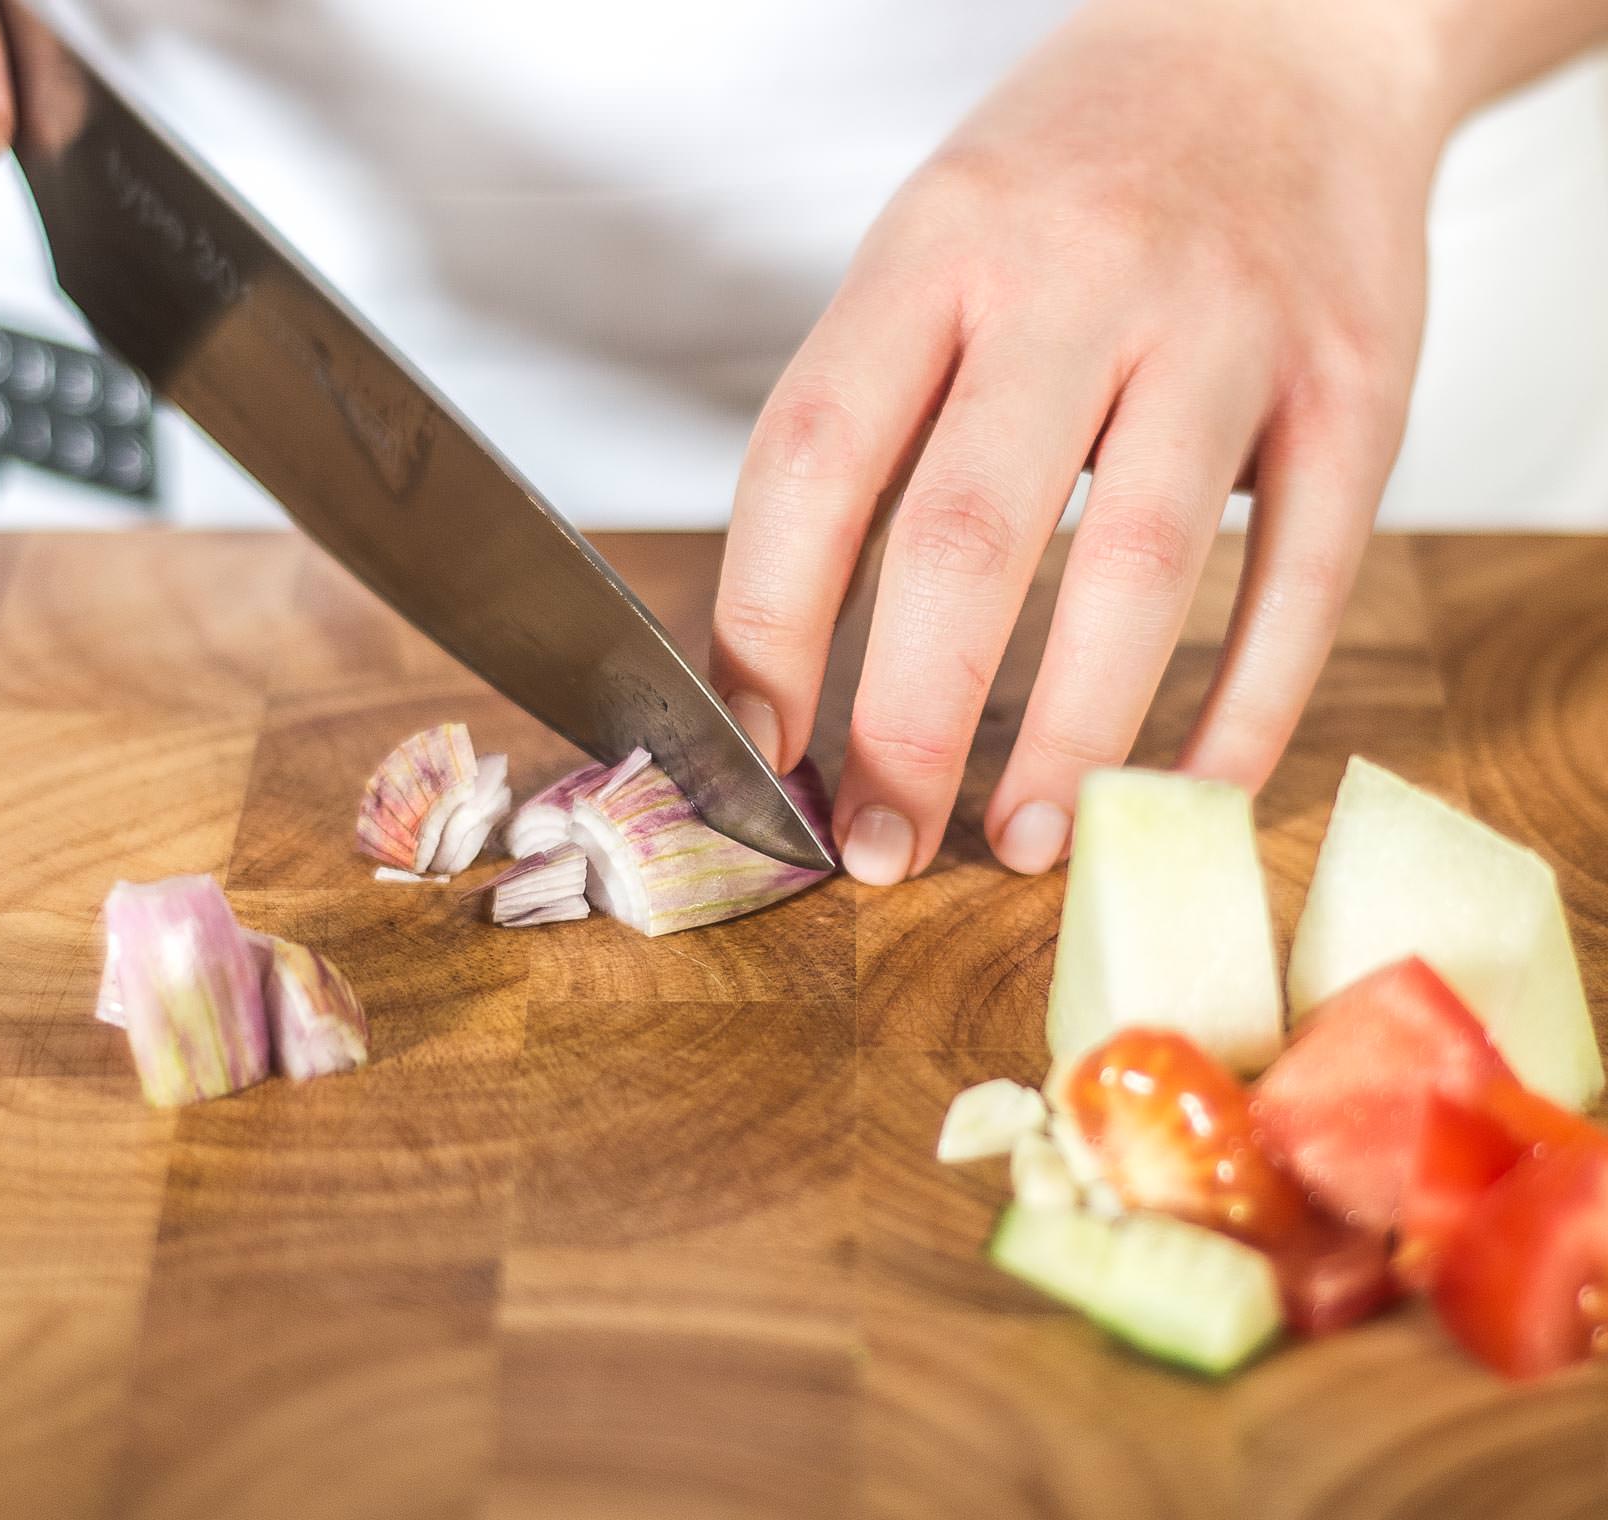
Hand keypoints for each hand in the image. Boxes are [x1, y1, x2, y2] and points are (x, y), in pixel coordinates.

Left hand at [711, 0, 1456, 883]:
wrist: (1287, 33)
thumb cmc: (1073, 175)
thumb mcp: (933, 247)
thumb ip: (871, 424)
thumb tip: (787, 654)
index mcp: (937, 248)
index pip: (811, 459)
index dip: (764, 626)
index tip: (753, 750)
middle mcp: (1079, 277)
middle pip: (967, 537)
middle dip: (906, 722)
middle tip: (876, 845)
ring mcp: (1231, 328)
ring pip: (1136, 572)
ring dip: (1068, 738)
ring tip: (1020, 844)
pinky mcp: (1358, 383)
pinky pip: (1302, 578)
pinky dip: (1241, 710)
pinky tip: (1178, 794)